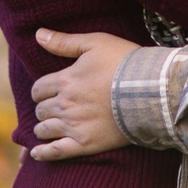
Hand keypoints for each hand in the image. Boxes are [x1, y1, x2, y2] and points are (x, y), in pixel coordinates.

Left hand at [27, 29, 137, 160]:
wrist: (151, 90)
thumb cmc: (125, 63)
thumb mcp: (96, 43)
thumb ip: (64, 41)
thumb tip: (38, 34)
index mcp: (65, 80)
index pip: (38, 89)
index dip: (41, 91)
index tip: (47, 92)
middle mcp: (64, 104)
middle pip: (40, 110)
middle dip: (44, 108)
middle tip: (53, 108)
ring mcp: (74, 126)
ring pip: (44, 130)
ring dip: (43, 128)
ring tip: (48, 127)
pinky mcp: (85, 144)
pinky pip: (55, 152)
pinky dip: (42, 153)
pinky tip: (36, 153)